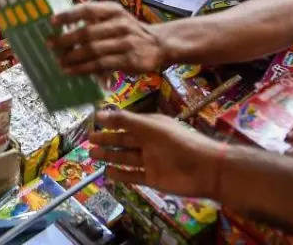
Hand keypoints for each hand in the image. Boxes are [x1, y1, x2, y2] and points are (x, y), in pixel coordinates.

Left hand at [50, 0, 166, 74]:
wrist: (159, 44)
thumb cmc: (130, 30)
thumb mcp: (117, 17)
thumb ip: (96, 20)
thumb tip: (64, 28)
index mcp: (114, 10)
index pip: (87, 9)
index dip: (68, 15)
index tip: (52, 22)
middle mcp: (119, 24)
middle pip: (87, 33)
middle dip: (65, 40)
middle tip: (50, 45)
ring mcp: (124, 42)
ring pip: (92, 51)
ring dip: (72, 57)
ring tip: (59, 61)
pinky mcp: (127, 60)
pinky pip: (100, 64)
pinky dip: (83, 69)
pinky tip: (71, 71)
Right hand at [90, 109, 222, 198]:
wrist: (204, 169)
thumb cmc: (178, 142)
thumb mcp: (150, 127)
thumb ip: (126, 121)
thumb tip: (99, 114)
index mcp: (151, 126)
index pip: (127, 122)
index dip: (111, 121)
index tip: (94, 120)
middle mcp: (149, 142)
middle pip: (124, 140)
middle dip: (107, 139)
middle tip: (89, 139)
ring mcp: (151, 161)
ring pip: (126, 157)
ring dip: (110, 156)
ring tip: (92, 154)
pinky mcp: (153, 179)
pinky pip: (133, 175)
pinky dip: (121, 174)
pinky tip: (107, 173)